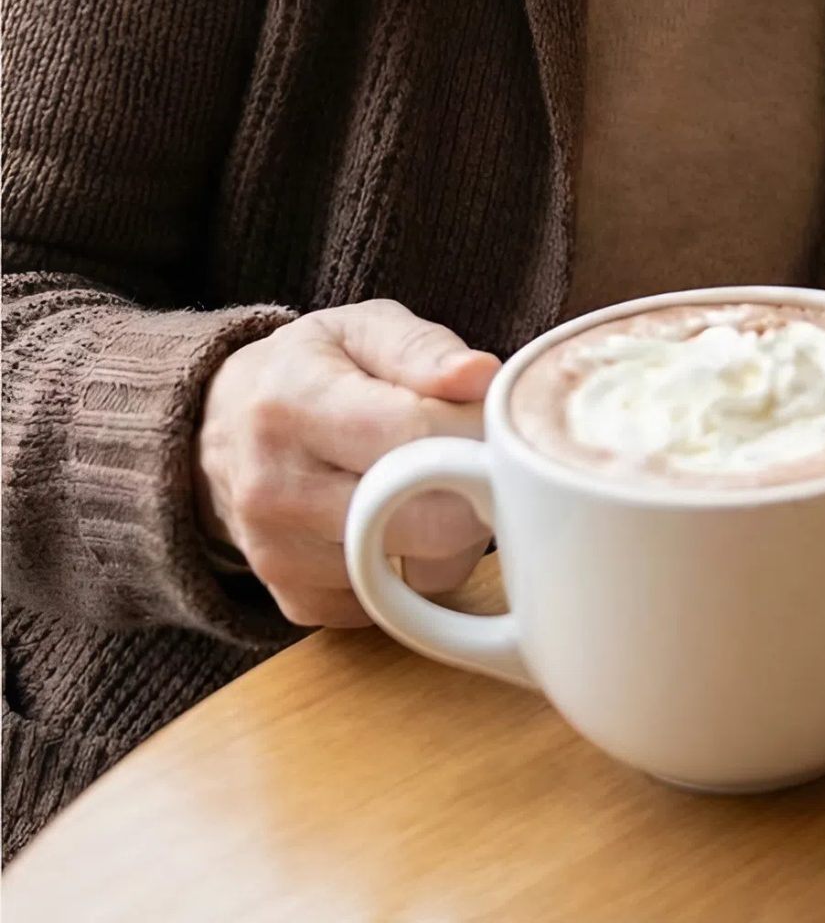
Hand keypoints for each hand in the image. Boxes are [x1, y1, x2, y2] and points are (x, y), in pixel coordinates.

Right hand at [195, 299, 501, 626]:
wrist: (222, 430)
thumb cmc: (309, 369)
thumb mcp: (359, 328)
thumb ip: (423, 348)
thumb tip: (483, 378)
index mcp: (295, 404)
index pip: (416, 436)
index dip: (477, 430)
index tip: (493, 419)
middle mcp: (277, 489)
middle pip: (428, 520)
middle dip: (479, 492)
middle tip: (482, 460)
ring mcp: (280, 556)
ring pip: (418, 574)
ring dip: (453, 539)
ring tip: (437, 487)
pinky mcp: (295, 601)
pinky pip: (393, 606)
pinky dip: (413, 573)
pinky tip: (399, 525)